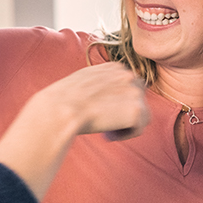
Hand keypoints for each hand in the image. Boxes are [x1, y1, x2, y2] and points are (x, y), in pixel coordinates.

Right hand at [34, 63, 151, 140]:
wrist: (60, 110)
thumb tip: (108, 93)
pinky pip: (139, 128)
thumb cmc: (64, 99)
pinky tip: (108, 135)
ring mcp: (134, 92)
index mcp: (115, 67)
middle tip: (106, 123)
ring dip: (126, 124)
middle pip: (139, 99)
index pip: (130, 86)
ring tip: (107, 130)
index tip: (103, 111)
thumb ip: (102, 82)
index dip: (118, 102)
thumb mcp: (84, 79)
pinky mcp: (136, 110)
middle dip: (124, 112)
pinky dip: (124, 135)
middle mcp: (128, 76)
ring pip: (142, 114)